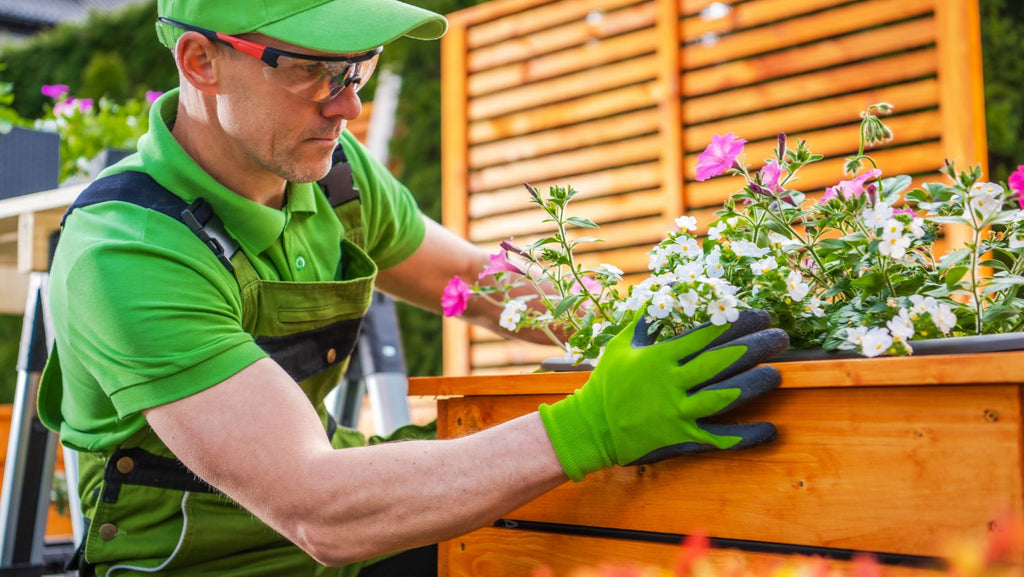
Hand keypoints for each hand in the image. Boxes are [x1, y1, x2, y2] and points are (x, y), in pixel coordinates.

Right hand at [539, 309, 787, 480]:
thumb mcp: (623, 345)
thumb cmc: (607, 383)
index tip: (759, 314)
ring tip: (777, 373)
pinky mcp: (683, 439)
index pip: (705, 335)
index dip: (736, 323)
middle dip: (755, 347)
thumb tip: (669, 288)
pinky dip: (747, 435)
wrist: (590, 428)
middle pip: (722, 362)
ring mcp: (678, 414)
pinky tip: (771, 428)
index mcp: (659, 358)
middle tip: (780, 337)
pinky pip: (720, 439)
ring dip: (755, 385)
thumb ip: (648, 318)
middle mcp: (672, 384)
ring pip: (725, 397)